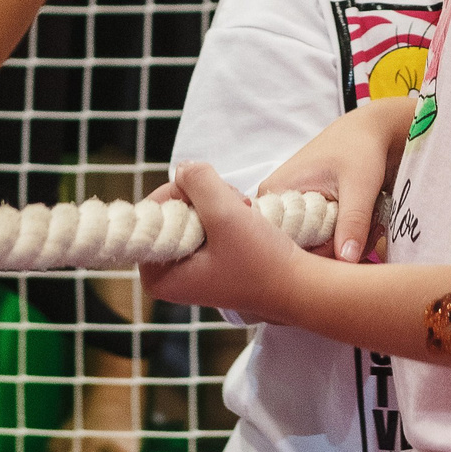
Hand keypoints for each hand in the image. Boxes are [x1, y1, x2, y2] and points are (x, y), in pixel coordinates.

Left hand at [139, 162, 314, 320]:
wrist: (298, 284)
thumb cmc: (261, 260)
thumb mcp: (225, 214)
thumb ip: (198, 182)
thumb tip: (183, 167)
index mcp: (157, 277)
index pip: (152, 214)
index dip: (181, 193)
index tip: (212, 198)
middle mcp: (165, 276)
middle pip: (170, 211)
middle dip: (203, 198)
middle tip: (235, 204)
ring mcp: (186, 269)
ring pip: (189, 213)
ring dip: (217, 202)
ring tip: (243, 211)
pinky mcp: (205, 262)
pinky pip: (203, 224)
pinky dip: (223, 214)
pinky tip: (243, 218)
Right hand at [260, 96, 410, 262]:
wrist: (371, 134)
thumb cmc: (360, 149)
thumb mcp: (359, 185)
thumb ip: (352, 222)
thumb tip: (346, 261)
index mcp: (273, 193)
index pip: (283, 244)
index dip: (319, 252)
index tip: (350, 245)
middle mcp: (278, 205)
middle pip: (302, 250)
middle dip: (340, 247)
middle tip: (371, 228)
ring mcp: (294, 211)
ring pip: (318, 247)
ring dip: (350, 241)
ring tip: (372, 221)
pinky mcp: (310, 216)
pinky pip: (326, 240)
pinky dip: (349, 237)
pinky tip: (367, 224)